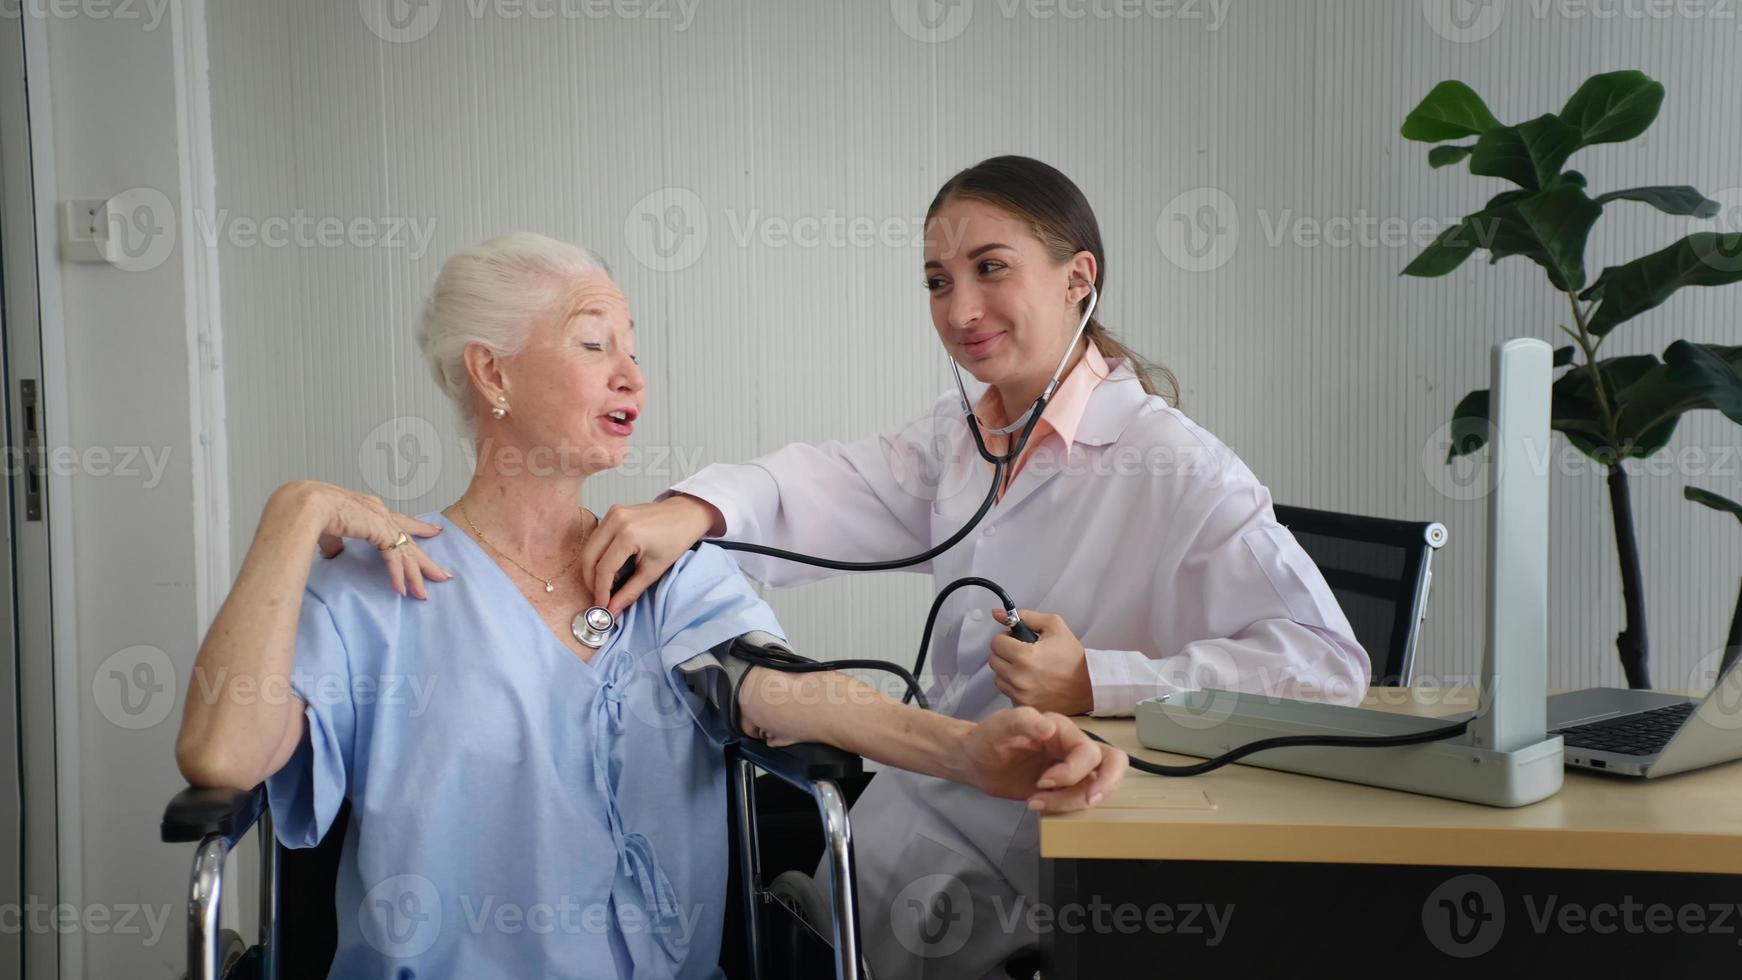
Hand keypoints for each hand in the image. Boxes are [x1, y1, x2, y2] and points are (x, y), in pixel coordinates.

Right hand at [273, 480, 450, 599]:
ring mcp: (382, 521)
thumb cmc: (310, 511)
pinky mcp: (379, 531)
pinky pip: (394, 559)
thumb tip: (333, 553)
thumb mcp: (329, 530)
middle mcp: (380, 512)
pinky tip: (402, 590)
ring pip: (406, 552)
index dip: (416, 528)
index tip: (433, 532)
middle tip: (442, 574)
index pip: (398, 521)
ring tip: (424, 594)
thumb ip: (336, 542)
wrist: (307, 503)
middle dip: (425, 559)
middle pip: (409, 538)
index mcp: (369, 507)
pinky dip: (397, 575)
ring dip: (416, 575)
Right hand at [577, 495, 720, 616]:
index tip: (602, 607)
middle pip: (589, 557)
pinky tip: (610, 569)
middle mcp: (616, 520)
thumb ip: (630, 592)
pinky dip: (598, 556)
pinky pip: (596, 539)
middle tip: (600, 598)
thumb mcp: (653, 571)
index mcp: (628, 534)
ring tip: (605, 585)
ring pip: (589, 548)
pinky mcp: (612, 512)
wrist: (685, 515)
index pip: (604, 569)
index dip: (600, 591)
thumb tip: (613, 610)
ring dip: (592, 570)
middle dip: (591, 582)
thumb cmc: (675, 540)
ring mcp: (612, 514)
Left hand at [959, 706, 1126, 812]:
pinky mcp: (1062, 788)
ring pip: (1095, 787)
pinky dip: (1063, 808)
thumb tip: (1049, 727)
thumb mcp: (999, 726)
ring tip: (1035, 802)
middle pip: (1112, 762)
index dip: (1073, 771)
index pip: (1088, 750)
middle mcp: (1071, 747)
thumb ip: (1022, 721)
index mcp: (1062, 729)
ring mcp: (1070, 769)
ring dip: (1071, 802)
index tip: (1043, 781)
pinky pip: (1079, 799)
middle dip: (1105, 784)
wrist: (975, 761)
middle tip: (1089, 800)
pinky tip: (1035, 804)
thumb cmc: (987, 738)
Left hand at [989, 609, 1093, 715]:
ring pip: (998, 678)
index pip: (996, 643)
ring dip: (1007, 670)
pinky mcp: (1024, 705)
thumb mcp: (1053, 626)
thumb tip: (998, 614)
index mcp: (1024, 655)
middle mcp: (1019, 677)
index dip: (1006, 638)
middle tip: (1021, 652)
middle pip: (994, 660)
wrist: (1089, 685)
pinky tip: (1030, 682)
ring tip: (1027, 668)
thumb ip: (1025, 617)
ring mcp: (1020, 694)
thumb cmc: (1072, 656)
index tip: (1017, 640)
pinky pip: (1008, 693)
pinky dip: (1014, 687)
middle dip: (1005, 653)